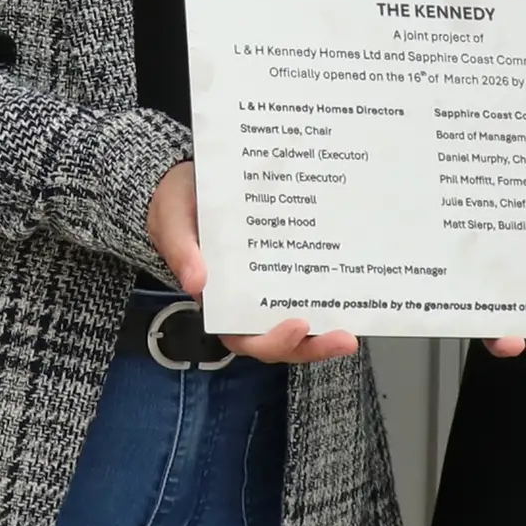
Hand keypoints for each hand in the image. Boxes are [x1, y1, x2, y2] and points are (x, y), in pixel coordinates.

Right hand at [146, 163, 359, 365]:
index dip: (271, 340)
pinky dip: (329, 297)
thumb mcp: (172, 220)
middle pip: (279, 340)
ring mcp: (267, 288)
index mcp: (217, 300)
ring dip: (325, 333)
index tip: (297, 325)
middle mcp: (245, 302)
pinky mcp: (285, 268)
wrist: (191, 179)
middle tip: (343, 338)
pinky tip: (352, 292)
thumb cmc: (178, 204)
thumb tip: (196, 284)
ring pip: (298, 325)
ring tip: (352, 332)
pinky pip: (307, 290)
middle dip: (311, 346)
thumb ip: (181, 249)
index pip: (242, 336)